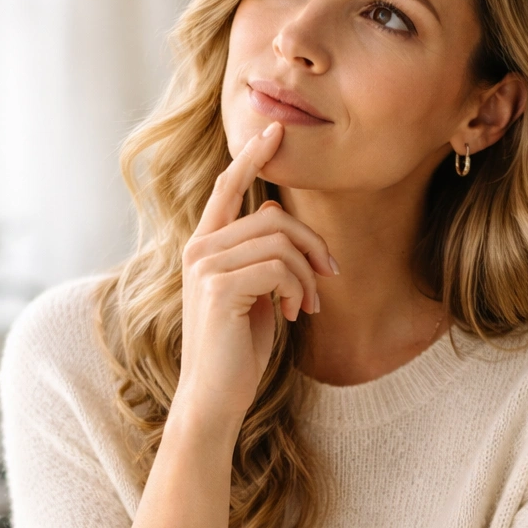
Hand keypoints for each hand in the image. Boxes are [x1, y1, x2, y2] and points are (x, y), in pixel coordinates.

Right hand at [172, 122, 336, 441]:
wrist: (214, 397)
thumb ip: (261, 257)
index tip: (275, 129)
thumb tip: (282, 219)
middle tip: (329, 277)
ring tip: (307, 307)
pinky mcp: (219, 287)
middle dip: (312, 246)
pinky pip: (279, 267)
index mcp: (204, 247)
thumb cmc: (235, 352)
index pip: (228, 188)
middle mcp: (199, 249)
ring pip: (280, 242)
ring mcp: (205, 267)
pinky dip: (298, 290)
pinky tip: (293, 315)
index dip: (253, 157)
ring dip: (307, 276)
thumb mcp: (252, 296)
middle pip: (274, 217)